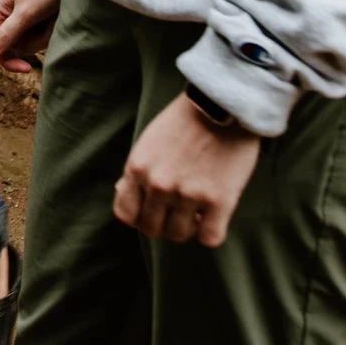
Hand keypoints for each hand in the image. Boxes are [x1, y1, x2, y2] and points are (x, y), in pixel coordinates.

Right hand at [0, 0, 62, 73]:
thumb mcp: (25, 13)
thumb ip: (7, 34)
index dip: (10, 60)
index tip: (28, 68)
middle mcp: (7, 14)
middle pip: (16, 44)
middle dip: (34, 42)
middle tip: (47, 29)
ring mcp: (22, 15)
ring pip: (30, 40)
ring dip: (44, 35)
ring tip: (53, 19)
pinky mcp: (36, 15)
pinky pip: (39, 32)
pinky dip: (49, 30)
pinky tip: (55, 18)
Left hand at [114, 93, 262, 246]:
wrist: (223, 106)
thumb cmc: (184, 121)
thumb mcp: (148, 141)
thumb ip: (137, 169)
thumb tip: (122, 191)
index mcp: (137, 168)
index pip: (125, 214)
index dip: (138, 217)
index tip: (151, 210)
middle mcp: (159, 185)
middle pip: (152, 229)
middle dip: (163, 224)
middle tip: (177, 212)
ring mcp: (189, 194)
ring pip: (179, 236)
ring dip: (187, 227)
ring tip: (197, 211)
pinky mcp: (220, 201)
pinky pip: (210, 238)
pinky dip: (211, 232)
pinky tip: (214, 217)